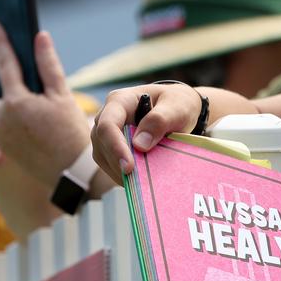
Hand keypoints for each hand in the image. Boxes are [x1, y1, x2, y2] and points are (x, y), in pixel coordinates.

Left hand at [0, 21, 89, 184]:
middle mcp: (1, 118)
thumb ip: (48, 65)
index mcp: (17, 102)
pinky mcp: (2, 149)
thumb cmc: (71, 132)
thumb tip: (40, 37)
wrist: (71, 171)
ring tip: (5, 98)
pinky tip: (10, 118)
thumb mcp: (62, 95)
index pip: (4, 64)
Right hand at [91, 82, 205, 181]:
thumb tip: (139, 145)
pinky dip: (123, 175)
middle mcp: (107, 116)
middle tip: (140, 180)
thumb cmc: (176, 104)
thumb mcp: (177, 107)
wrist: (178, 110)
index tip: (128, 166)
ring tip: (144, 179)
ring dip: (120, 171)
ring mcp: (107, 134)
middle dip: (119, 163)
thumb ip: (159, 120)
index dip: (115, 147)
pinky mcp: (111, 149)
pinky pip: (110, 165)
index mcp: (120, 101)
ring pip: (103, 157)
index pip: (108, 125)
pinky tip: (140, 179)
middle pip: (102, 143)